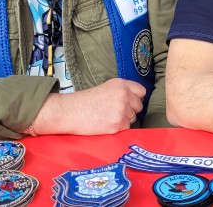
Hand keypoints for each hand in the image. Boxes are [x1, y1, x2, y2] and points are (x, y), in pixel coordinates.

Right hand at [31, 78, 145, 135]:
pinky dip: (118, 128)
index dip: (135, 98)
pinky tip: (106, 124)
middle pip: (139, 106)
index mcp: (121, 84)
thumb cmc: (85, 101)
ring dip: (124, 120)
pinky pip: (126, 128)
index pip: (141, 91)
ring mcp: (121, 110)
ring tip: (108, 117)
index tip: (129, 102)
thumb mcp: (106, 88)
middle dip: (130, 110)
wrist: (70, 111)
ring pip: (133, 118)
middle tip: (115, 112)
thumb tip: (134, 100)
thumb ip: (121, 91)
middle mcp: (124, 95)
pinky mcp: (117, 124)